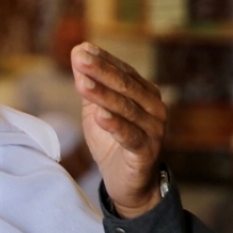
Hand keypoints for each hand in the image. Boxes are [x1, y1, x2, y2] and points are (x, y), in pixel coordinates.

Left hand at [71, 43, 166, 217]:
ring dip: (103, 95)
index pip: (123, 71)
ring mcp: (154, 130)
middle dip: (100, 71)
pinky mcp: (146, 151)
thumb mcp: (96, 111)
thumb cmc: (112, 143)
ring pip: (126, 109)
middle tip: (79, 58)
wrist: (128, 183)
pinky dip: (114, 126)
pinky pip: (130, 136)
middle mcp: (154, 108)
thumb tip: (78, 52)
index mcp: (145, 94)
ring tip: (83, 84)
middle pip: (125, 86)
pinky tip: (99, 116)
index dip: (102, 60)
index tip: (80, 49)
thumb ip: (89, 84)